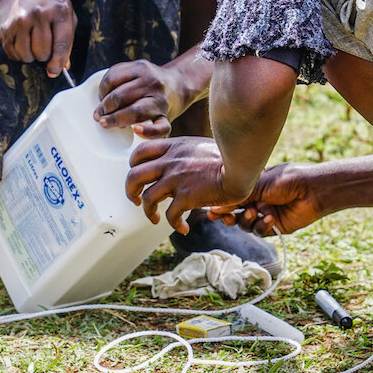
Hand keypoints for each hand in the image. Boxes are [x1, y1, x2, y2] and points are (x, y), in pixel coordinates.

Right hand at [0, 0, 74, 77]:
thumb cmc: (45, 3)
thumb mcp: (64, 13)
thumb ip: (67, 39)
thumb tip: (63, 66)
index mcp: (58, 9)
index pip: (61, 43)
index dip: (59, 61)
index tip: (55, 71)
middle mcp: (38, 14)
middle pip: (43, 53)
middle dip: (45, 55)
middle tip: (44, 44)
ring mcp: (19, 21)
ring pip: (27, 56)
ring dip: (31, 55)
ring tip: (32, 41)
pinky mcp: (5, 28)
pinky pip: (13, 54)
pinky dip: (19, 53)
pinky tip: (21, 40)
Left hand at [96, 60, 187, 129]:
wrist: (179, 84)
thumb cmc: (149, 81)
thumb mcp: (135, 71)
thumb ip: (117, 81)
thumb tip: (100, 107)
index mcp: (140, 68)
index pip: (112, 79)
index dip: (101, 91)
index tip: (100, 100)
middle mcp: (151, 82)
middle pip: (120, 95)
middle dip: (105, 107)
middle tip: (98, 116)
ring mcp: (160, 100)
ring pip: (135, 111)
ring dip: (116, 119)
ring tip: (106, 123)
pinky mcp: (167, 116)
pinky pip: (159, 127)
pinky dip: (148, 131)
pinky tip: (136, 130)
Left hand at [125, 136, 251, 233]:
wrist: (242, 167)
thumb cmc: (227, 158)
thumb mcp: (199, 145)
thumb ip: (183, 150)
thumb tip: (176, 158)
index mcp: (173, 147)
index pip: (140, 152)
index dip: (133, 166)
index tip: (139, 178)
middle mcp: (170, 161)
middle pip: (133, 175)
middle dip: (130, 191)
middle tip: (137, 200)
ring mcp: (177, 178)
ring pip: (147, 197)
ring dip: (148, 211)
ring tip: (155, 218)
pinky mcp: (187, 195)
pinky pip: (170, 215)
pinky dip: (173, 224)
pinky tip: (182, 228)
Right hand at [206, 163, 324, 235]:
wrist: (311, 190)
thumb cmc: (286, 179)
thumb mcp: (257, 184)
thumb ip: (237, 196)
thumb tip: (216, 207)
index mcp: (252, 186)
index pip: (231, 197)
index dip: (221, 205)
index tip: (211, 211)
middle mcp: (258, 200)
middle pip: (235, 213)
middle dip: (228, 217)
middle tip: (225, 217)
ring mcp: (266, 214)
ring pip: (246, 225)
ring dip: (247, 220)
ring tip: (254, 213)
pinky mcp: (276, 227)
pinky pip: (261, 231)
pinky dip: (263, 226)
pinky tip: (270, 218)